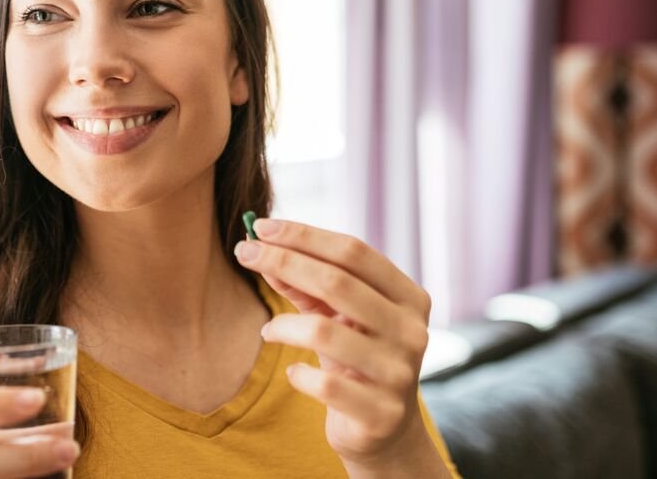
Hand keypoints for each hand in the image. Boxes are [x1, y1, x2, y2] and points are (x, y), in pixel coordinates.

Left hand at [233, 219, 433, 466]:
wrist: (383, 430)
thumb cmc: (355, 357)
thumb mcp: (335, 316)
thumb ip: (304, 284)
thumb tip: (260, 246)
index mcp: (408, 297)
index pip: (353, 252)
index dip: (304, 235)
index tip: (260, 226)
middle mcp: (412, 331)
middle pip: (338, 283)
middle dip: (283, 261)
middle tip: (244, 253)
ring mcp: (399, 374)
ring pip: (324, 332)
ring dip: (282, 326)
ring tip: (269, 330)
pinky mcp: (381, 413)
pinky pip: (324, 385)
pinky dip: (298, 374)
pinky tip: (293, 371)